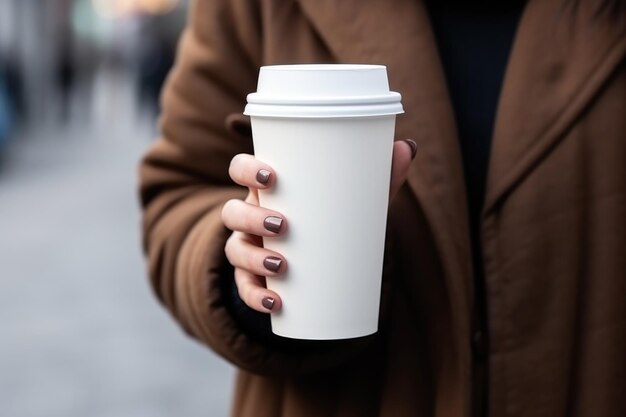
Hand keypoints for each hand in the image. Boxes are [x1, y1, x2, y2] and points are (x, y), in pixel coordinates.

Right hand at [221, 139, 415, 312]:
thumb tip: (408, 147)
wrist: (320, 257)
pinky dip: (255, 297)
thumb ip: (380, 173)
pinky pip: (244, 289)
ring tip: (282, 266)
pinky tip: (273, 302)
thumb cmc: (331, 215)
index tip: (270, 177)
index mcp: (268, 188)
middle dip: (251, 217)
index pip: (240, 168)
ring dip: (252, 259)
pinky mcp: (253, 278)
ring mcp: (248, 247)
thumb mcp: (354, 196)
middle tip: (283, 225)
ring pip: (234, 249)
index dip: (246, 169)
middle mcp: (250, 215)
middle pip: (231, 211)